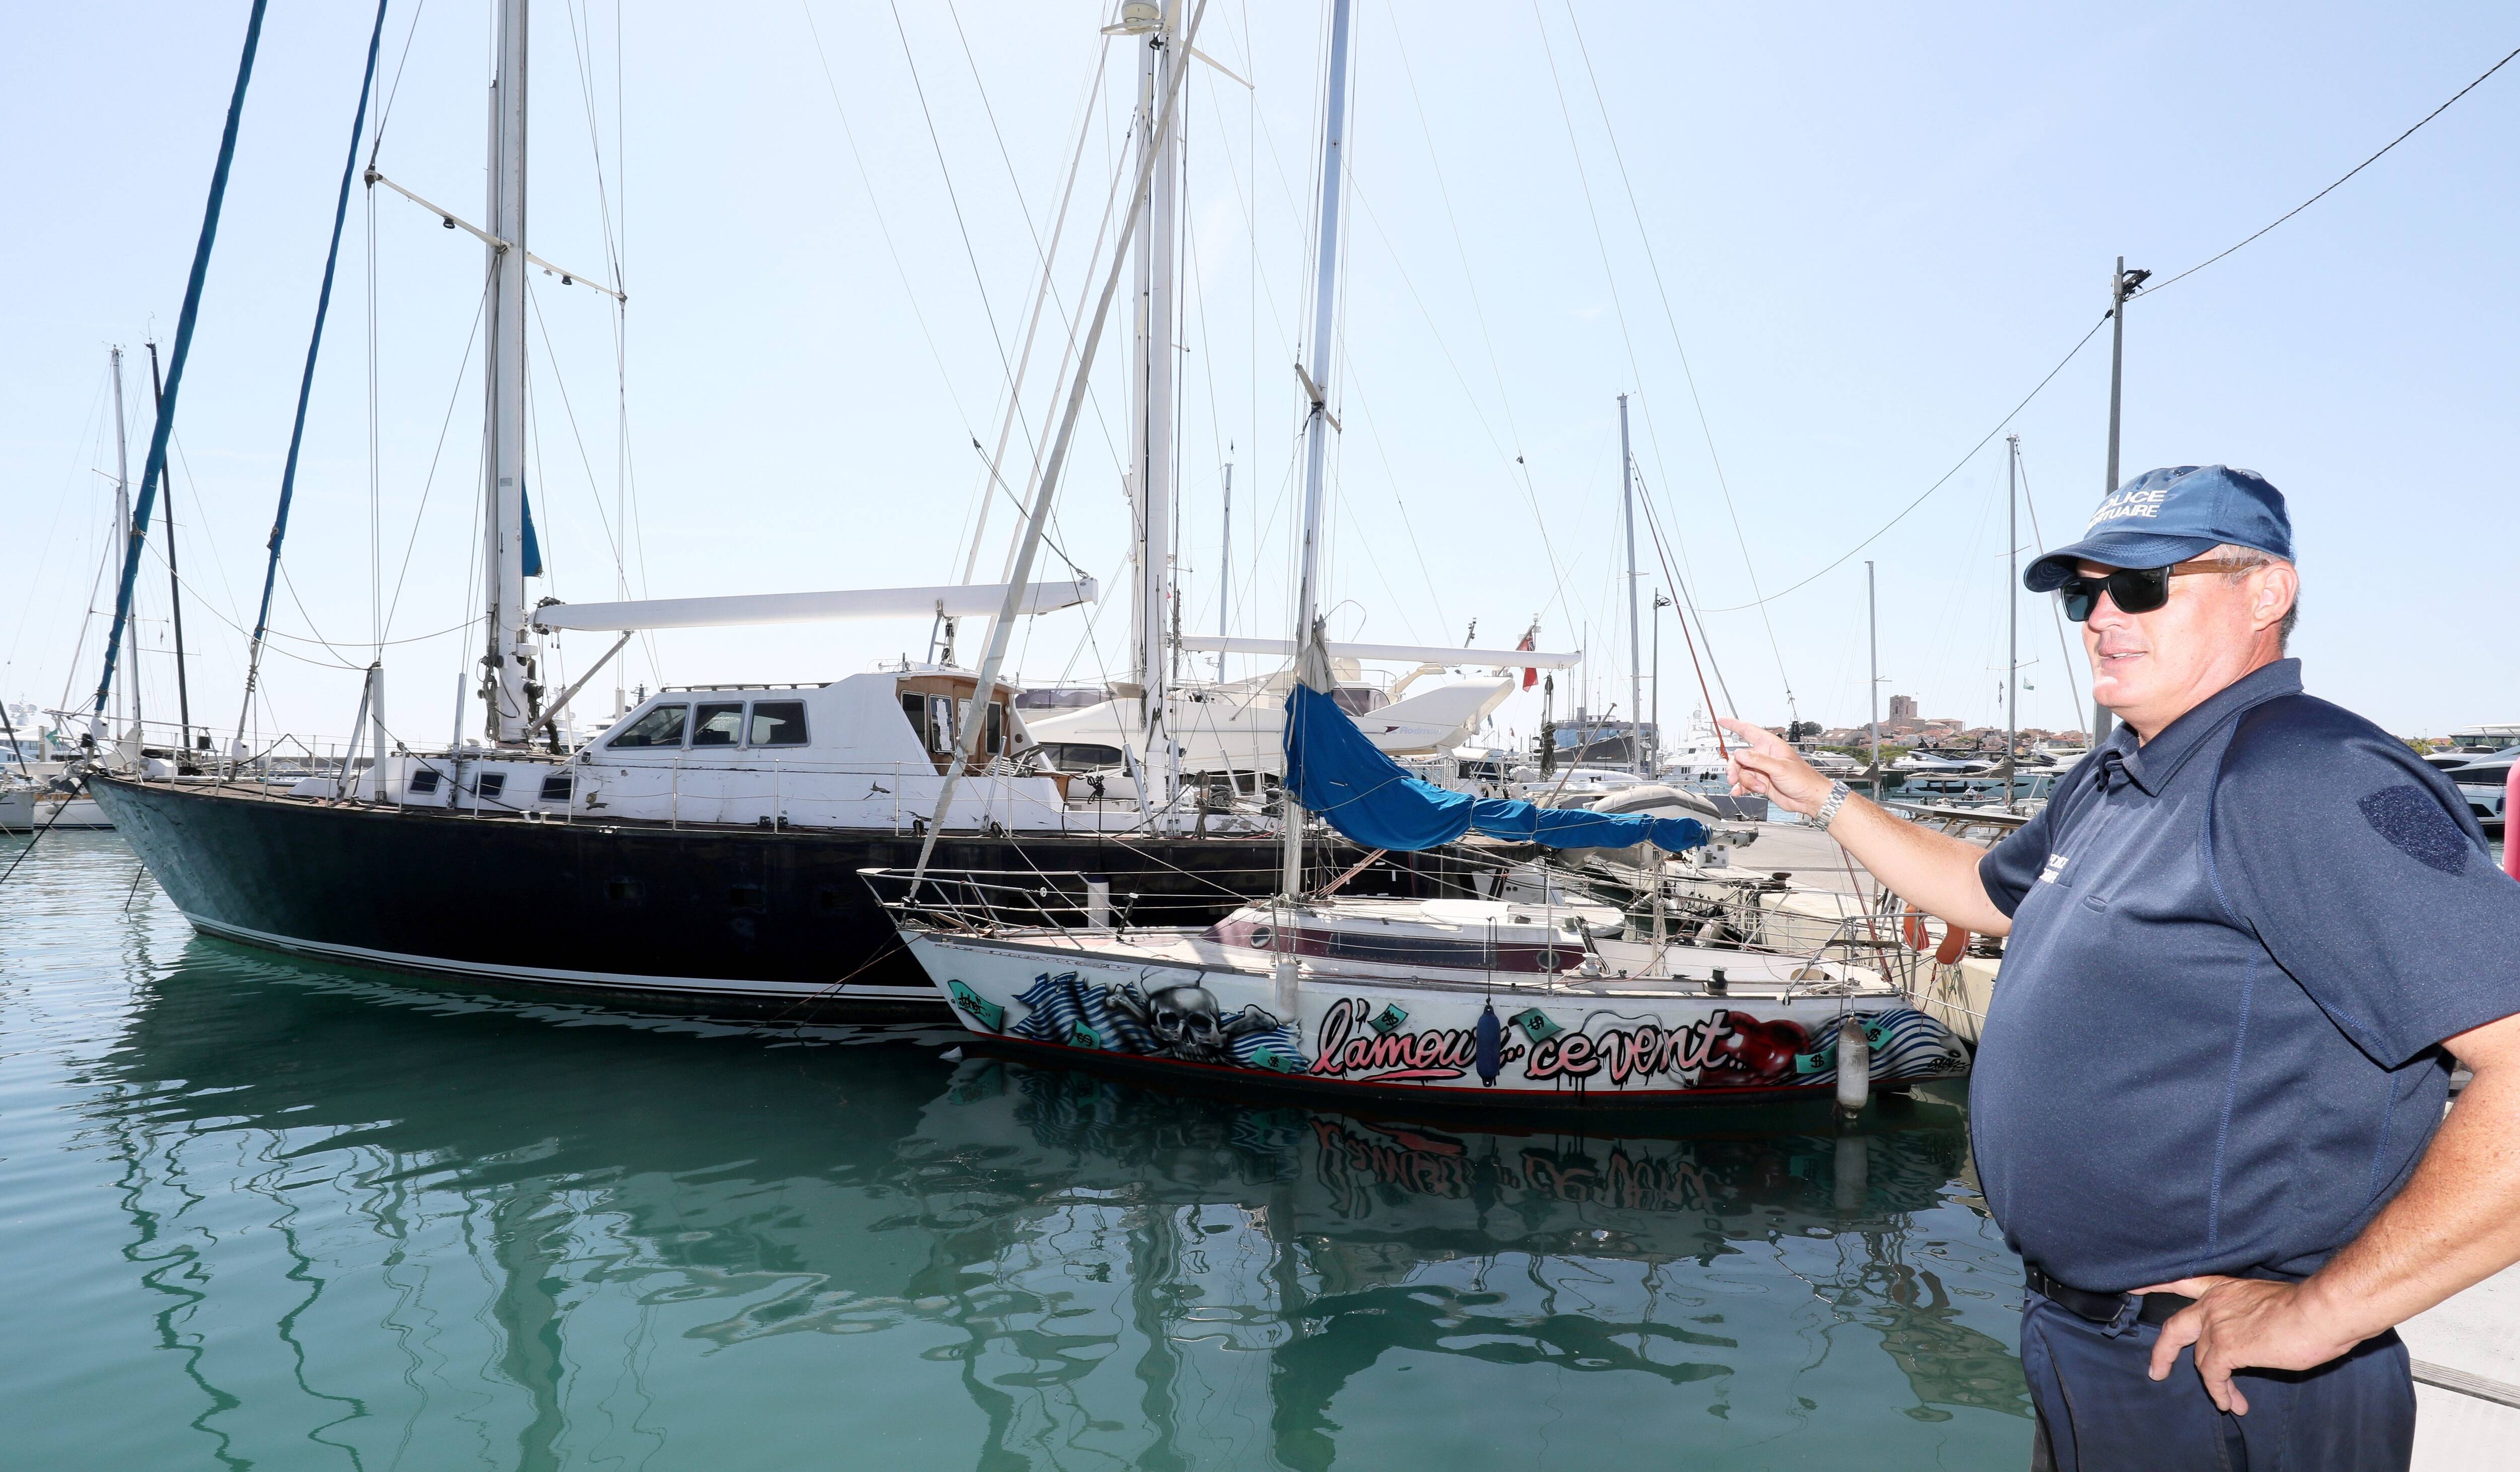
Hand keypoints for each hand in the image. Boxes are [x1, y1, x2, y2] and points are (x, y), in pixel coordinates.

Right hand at [1716, 719, 1834, 815]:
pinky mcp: (1760, 782)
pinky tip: (1739, 792)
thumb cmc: (1803, 779)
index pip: (1748, 731)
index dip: (1734, 725)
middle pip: (1739, 757)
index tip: (1722, 721)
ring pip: (1740, 772)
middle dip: (1734, 768)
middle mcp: (1764, 756)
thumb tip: (1740, 753)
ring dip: (1743, 781)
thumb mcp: (1780, 767)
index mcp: (1770, 745)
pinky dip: (1741, 788)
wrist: (1809, 799)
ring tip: (1755, 787)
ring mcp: (1761, 770)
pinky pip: (1744, 783)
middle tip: (1733, 777)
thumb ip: (1758, 760)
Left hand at [2137, 1276, 2368, 1413]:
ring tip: (2228, 1401)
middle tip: (2157, 1371)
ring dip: (2215, 1385)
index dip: (2156, 1285)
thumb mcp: (2270, 1302)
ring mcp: (2217, 1324)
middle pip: (2175, 1327)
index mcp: (2225, 1287)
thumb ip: (2250, 1314)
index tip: (2132, 1289)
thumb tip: (2255, 1335)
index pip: (2182, 1281)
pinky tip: (2231, 1402)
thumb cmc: (2309, 1307)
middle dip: (2163, 1352)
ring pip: (2201, 1359)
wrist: (2320, 1311)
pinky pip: (2214, 1375)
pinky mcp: (2226, 1347)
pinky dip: (2221, 1391)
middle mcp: (2214, 1302)